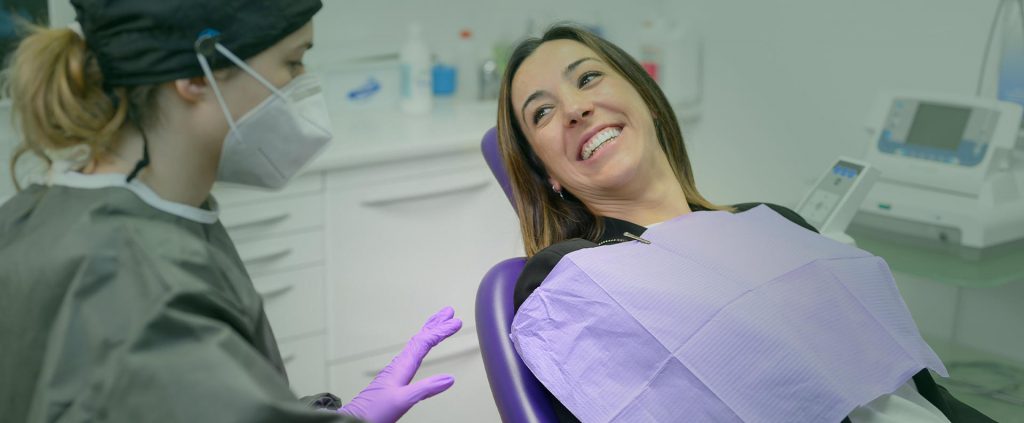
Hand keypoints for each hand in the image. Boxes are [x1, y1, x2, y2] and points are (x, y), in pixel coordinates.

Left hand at [338, 307, 462, 422]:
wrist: (355, 419)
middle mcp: (399, 365)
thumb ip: (426, 388)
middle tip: (448, 312)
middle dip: (435, 323)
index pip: (424, 342)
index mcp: (402, 366)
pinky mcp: (394, 377)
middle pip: (420, 338)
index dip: (441, 331)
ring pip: (415, 344)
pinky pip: (411, 353)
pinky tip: (421, 348)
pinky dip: (420, 344)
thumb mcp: (403, 400)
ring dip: (428, 331)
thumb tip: (449, 379)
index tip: (456, 322)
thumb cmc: (374, 411)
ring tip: (437, 322)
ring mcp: (396, 370)